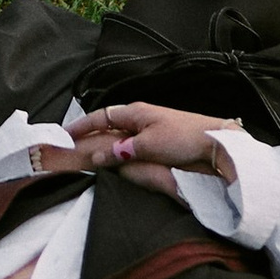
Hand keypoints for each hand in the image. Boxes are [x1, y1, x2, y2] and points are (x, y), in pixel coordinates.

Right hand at [62, 102, 231, 176]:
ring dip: (103, 149)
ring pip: (117, 140)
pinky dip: (117, 156)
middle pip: (107, 128)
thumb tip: (95, 157)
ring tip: (88, 161)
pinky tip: (114, 165)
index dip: (81, 126)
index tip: (65, 135)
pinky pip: (129, 149)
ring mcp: (148, 132)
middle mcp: (139, 120)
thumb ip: (120, 150)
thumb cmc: (183, 137)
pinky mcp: (157, 145)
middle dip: (89, 138)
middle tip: (72, 152)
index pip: (100, 117)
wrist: (214, 144)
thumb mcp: (148, 144)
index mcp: (135, 113)